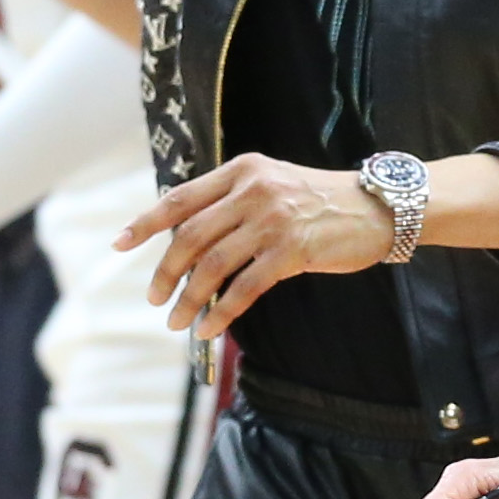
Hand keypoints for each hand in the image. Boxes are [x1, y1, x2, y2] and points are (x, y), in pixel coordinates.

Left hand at [115, 154, 393, 344]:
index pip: (180, 198)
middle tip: (155, 298)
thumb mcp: (273, 186)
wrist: (379, 208)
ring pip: (212, 265)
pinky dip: (222, 311)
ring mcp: (272, 219)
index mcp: (242, 170)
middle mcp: (252, 190)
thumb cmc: (322, 202)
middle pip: (190, 236)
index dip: (145, 223)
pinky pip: (245, 287)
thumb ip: (233, 204)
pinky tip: (211, 327)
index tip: (119, 244)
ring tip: (177, 321)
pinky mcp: (292, 249)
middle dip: (165, 272)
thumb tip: (187, 240)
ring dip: (189, 298)